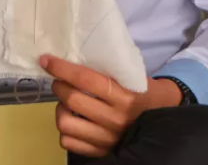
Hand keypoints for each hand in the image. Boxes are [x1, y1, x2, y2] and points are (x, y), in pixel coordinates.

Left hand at [41, 55, 181, 157]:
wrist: (161, 117)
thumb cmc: (143, 91)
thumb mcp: (132, 76)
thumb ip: (107, 70)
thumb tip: (73, 57)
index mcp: (125, 96)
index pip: (86, 79)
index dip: (62, 68)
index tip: (47, 60)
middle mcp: (115, 119)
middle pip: (73, 99)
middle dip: (59, 86)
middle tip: (59, 81)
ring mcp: (107, 138)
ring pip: (66, 123)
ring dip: (60, 109)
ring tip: (66, 102)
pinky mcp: (101, 151)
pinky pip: (68, 142)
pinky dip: (65, 129)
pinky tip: (73, 119)